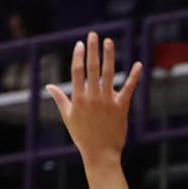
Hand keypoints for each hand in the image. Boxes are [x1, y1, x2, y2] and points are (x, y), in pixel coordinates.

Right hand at [47, 33, 140, 164]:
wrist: (100, 153)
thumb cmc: (82, 136)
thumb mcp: (68, 117)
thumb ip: (59, 99)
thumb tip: (48, 86)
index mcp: (78, 99)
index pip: (77, 72)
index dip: (78, 56)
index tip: (80, 43)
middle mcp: (92, 98)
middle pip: (92, 68)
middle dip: (92, 50)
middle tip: (93, 34)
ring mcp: (108, 102)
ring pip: (109, 74)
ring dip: (109, 56)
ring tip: (109, 42)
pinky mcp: (122, 107)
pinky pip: (129, 88)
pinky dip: (135, 76)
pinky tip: (139, 63)